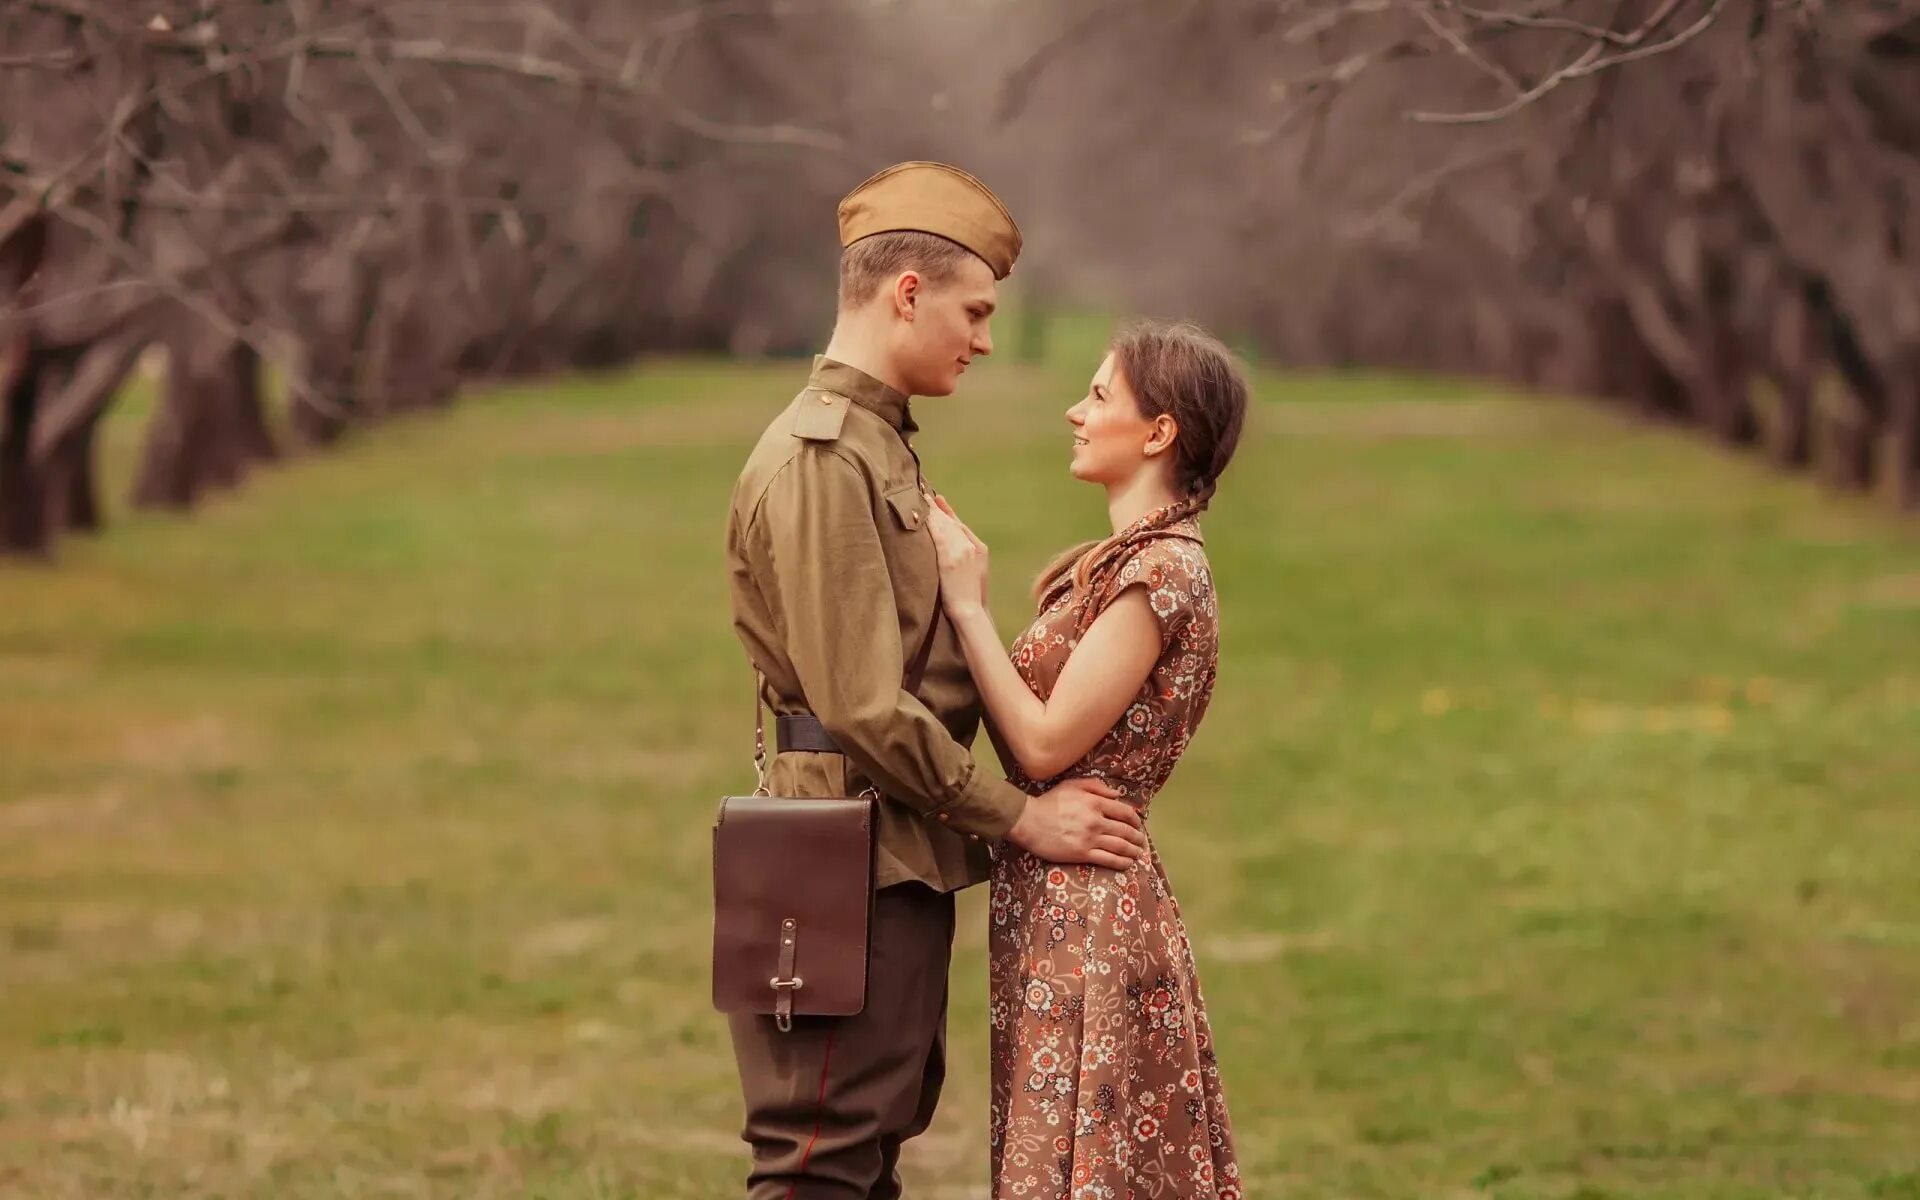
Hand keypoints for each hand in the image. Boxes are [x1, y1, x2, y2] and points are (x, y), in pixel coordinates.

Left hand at [927, 494, 988, 613]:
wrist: (970, 612)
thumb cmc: (969, 598)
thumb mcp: (974, 573)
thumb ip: (964, 556)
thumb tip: (950, 549)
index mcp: (980, 548)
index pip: (960, 525)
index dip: (947, 511)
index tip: (936, 499)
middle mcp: (971, 546)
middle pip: (952, 522)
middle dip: (937, 508)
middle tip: (922, 493)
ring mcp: (962, 551)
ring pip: (944, 526)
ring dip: (931, 511)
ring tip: (918, 498)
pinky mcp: (950, 559)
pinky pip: (938, 535)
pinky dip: (930, 523)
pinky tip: (920, 515)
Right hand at [1007, 777, 1148, 871]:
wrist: (1028, 821)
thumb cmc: (1049, 802)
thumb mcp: (1072, 785)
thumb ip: (1097, 786)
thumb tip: (1117, 794)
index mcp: (1095, 802)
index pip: (1124, 812)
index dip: (1135, 819)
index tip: (1138, 824)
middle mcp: (1096, 821)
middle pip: (1125, 831)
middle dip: (1137, 838)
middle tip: (1141, 842)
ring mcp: (1090, 839)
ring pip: (1120, 846)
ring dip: (1133, 851)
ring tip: (1138, 854)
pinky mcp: (1082, 854)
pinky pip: (1108, 860)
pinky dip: (1121, 862)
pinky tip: (1127, 864)